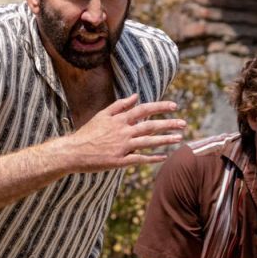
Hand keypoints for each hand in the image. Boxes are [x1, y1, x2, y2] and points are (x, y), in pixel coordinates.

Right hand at [57, 94, 185, 171]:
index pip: (144, 109)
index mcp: (119, 119)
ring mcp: (122, 147)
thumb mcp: (102, 115)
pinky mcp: (119, 161)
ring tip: (179, 138)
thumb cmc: (88, 133)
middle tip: (183, 123)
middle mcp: (123, 131)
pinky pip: (140, 159)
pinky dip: (152, 158)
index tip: (174, 106)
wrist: (73, 151)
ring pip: (148, 142)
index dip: (160, 107)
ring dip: (165, 140)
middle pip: (150, 126)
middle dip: (169, 124)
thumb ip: (120, 105)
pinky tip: (164, 157)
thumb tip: (136, 96)